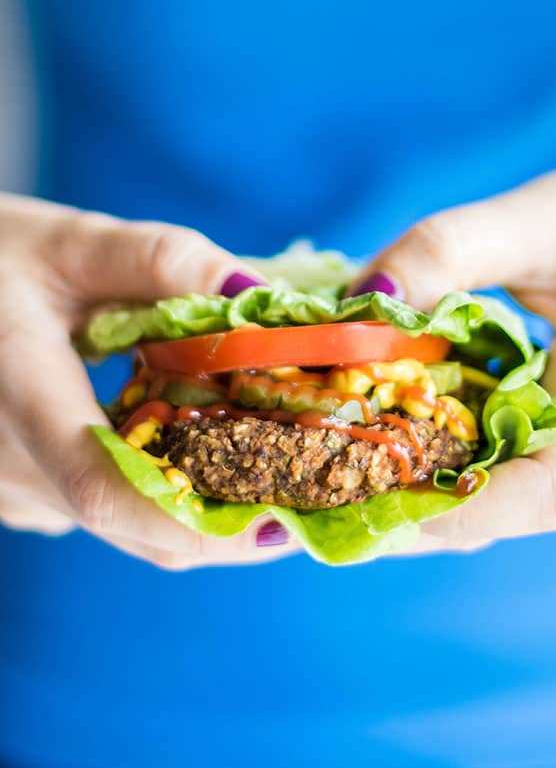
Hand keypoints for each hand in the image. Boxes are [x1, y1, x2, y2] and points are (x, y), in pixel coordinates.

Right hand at [0, 194, 295, 567]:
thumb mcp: (69, 242)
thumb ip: (162, 262)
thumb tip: (260, 294)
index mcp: (14, 395)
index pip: (103, 487)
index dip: (198, 519)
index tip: (282, 522)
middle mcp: (6, 464)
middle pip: (132, 522)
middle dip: (228, 519)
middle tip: (313, 494)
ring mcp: (10, 489)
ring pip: (123, 525)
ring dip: (203, 508)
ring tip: (280, 471)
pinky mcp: (23, 492)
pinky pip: (106, 512)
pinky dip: (166, 494)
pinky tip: (213, 456)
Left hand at [354, 148, 555, 552]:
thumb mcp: (537, 218)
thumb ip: (445, 251)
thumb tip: (357, 296)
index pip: (541, 497)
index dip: (451, 510)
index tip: (360, 490)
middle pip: (494, 511)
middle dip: (399, 506)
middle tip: (305, 484)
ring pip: (486, 493)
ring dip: (406, 485)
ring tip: (321, 462)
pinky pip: (490, 460)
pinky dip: (429, 455)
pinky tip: (372, 426)